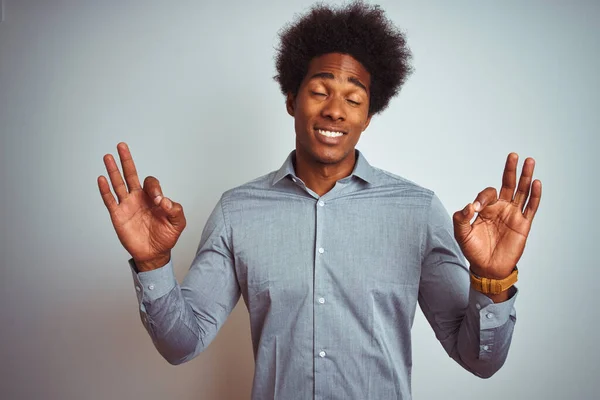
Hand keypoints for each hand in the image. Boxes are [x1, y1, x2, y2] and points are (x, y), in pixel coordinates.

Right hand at [98, 142, 185, 270]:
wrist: (155, 253)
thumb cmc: (166, 236)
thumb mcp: (177, 222)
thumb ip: (175, 209)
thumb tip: (163, 200)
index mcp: (152, 197)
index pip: (150, 183)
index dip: (154, 189)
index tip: (158, 202)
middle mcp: (138, 198)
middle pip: (131, 174)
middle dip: (127, 160)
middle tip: (122, 145)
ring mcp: (127, 205)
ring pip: (118, 184)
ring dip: (113, 170)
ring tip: (108, 156)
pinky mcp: (118, 215)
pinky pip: (110, 200)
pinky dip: (105, 190)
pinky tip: (101, 178)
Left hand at [452, 153, 541, 279]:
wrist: (487, 268)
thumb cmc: (473, 250)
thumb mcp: (461, 234)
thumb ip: (461, 219)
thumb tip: (469, 206)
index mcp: (486, 208)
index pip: (488, 193)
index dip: (482, 198)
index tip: (475, 209)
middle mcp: (501, 208)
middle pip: (507, 184)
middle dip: (510, 170)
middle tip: (513, 155)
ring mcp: (513, 215)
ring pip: (521, 191)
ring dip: (525, 177)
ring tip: (529, 161)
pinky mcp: (523, 224)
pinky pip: (531, 207)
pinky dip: (535, 195)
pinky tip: (536, 182)